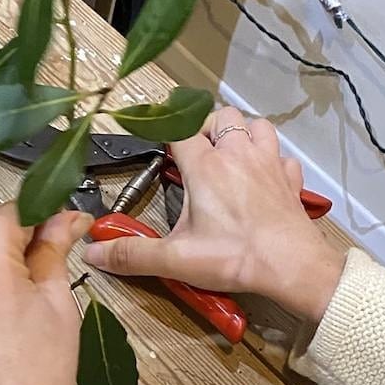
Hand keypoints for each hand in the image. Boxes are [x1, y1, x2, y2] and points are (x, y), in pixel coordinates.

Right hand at [83, 108, 345, 323]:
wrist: (292, 267)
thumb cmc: (235, 257)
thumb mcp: (175, 259)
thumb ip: (132, 254)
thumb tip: (92, 254)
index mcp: (206, 168)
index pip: (179, 129)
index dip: (164, 129)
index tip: (155, 137)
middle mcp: (238, 156)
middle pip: (221, 116)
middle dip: (205, 127)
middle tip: (193, 153)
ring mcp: (269, 164)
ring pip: (257, 126)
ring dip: (242, 133)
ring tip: (229, 154)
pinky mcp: (290, 181)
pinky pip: (283, 156)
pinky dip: (272, 159)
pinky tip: (262, 177)